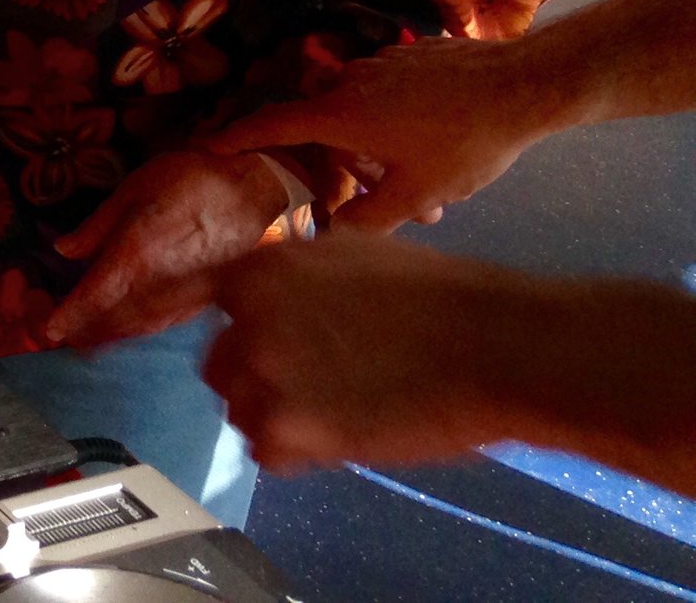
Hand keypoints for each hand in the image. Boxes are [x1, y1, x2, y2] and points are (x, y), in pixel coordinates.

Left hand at [43, 151, 288, 349]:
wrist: (257, 192)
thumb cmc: (193, 179)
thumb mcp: (136, 188)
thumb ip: (98, 225)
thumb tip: (63, 250)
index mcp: (136, 253)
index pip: (95, 295)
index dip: (69, 314)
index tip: (47, 330)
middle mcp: (159, 285)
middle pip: (113, 320)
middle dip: (84, 332)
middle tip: (59, 339)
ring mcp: (184, 298)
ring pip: (138, 327)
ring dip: (110, 337)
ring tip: (85, 343)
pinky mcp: (203, 301)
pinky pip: (162, 324)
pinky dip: (138, 331)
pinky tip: (128, 331)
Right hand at [205, 35, 565, 231]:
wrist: (521, 85)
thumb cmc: (463, 144)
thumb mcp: (416, 194)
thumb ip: (366, 217)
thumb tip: (329, 233)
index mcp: (339, 114)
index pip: (271, 124)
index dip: (236, 136)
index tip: (206, 144)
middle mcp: (349, 81)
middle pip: (324, 124)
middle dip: (342, 162)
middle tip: (374, 196)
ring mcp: (380, 63)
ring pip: (361, 111)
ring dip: (376, 146)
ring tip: (424, 184)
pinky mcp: (411, 56)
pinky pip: (388, 93)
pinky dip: (397, 121)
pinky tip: (437, 145)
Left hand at [207, 235, 567, 474]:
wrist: (486, 345)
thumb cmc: (435, 295)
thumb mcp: (350, 252)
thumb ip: (297, 271)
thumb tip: (277, 288)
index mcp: (259, 271)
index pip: (219, 307)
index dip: (251, 329)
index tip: (276, 344)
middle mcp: (247, 319)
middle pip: (221, 362)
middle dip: (255, 376)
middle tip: (304, 387)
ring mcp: (264, 374)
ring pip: (240, 411)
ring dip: (276, 418)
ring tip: (328, 415)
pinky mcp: (289, 427)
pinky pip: (266, 453)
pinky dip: (296, 454)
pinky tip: (334, 440)